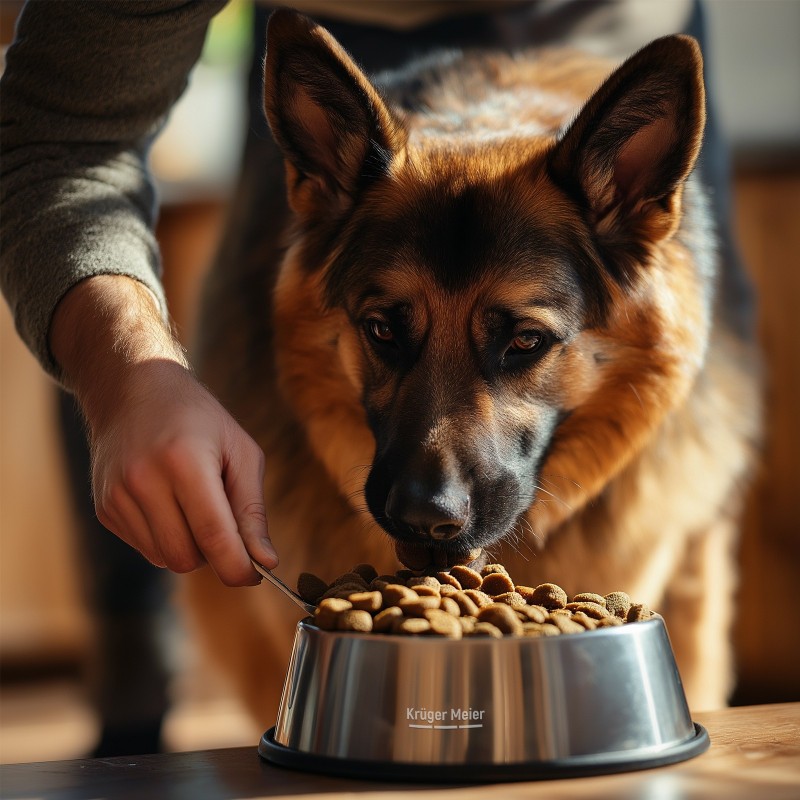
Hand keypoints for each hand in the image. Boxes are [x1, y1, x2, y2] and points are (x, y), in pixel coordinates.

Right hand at [91, 358, 277, 584]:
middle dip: (215, 555)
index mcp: (184, 462)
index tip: (257, 575)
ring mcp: (117, 496)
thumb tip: (266, 562)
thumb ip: (252, 510)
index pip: (213, 535)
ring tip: (197, 506)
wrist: (134, 389)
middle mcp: (143, 481)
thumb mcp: (240, 452)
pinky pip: (146, 549)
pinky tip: (171, 503)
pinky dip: (168, 539)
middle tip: (228, 526)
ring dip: (191, 548)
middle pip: (187, 557)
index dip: (238, 567)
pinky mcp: (105, 509)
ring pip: (165, 559)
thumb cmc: (199, 419)